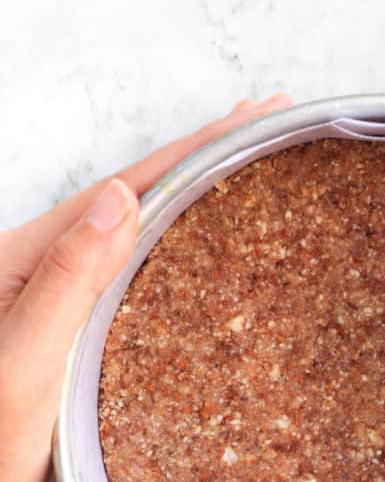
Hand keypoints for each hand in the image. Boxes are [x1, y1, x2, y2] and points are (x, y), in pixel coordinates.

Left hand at [0, 95, 291, 481]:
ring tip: (239, 161)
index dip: (193, 152)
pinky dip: (171, 237)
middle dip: (201, 155)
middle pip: (134, 194)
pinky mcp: (68, 325)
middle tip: (263, 122)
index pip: (126, 190)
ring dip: (189, 189)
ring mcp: (55, 293)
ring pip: (133, 226)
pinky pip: (129, 266)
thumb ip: (66, 279)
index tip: (251, 118)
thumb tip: (119, 197)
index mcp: (29, 258)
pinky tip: (193, 235)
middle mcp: (43, 264)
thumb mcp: (24, 363)